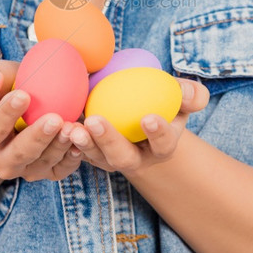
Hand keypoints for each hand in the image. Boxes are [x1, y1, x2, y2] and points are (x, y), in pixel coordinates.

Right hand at [0, 60, 81, 181]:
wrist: (20, 104)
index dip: (6, 114)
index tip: (23, 95)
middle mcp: (0, 162)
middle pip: (19, 153)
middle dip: (37, 137)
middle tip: (55, 118)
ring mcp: (25, 170)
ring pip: (43, 163)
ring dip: (59, 146)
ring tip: (72, 126)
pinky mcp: (47, 172)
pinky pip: (60, 170)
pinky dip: (72, 159)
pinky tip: (81, 143)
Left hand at [68, 77, 208, 176]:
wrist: (139, 111)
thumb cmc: (163, 102)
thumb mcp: (180, 97)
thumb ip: (190, 95)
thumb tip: (188, 94)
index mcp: (162, 147)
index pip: (163, 144)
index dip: (158, 133)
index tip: (148, 117)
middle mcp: (136, 159)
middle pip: (122, 157)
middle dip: (109, 141)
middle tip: (96, 121)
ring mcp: (110, 159)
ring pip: (96, 157)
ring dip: (83, 144)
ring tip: (73, 128)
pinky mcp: (90, 153)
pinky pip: (77, 152)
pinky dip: (68, 141)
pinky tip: (61, 127)